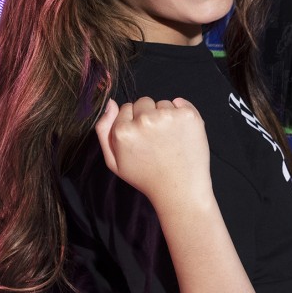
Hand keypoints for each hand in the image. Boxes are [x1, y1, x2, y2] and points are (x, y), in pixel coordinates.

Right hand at [94, 97, 211, 219]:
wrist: (179, 190)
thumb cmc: (146, 177)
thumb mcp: (114, 161)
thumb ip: (104, 130)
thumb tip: (110, 103)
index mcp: (124, 130)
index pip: (126, 108)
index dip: (133, 123)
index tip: (141, 138)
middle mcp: (144, 120)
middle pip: (143, 102)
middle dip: (148, 116)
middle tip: (156, 140)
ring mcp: (168, 116)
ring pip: (162, 104)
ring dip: (165, 116)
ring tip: (169, 140)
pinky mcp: (188, 115)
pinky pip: (181, 103)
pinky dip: (182, 114)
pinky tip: (181, 133)